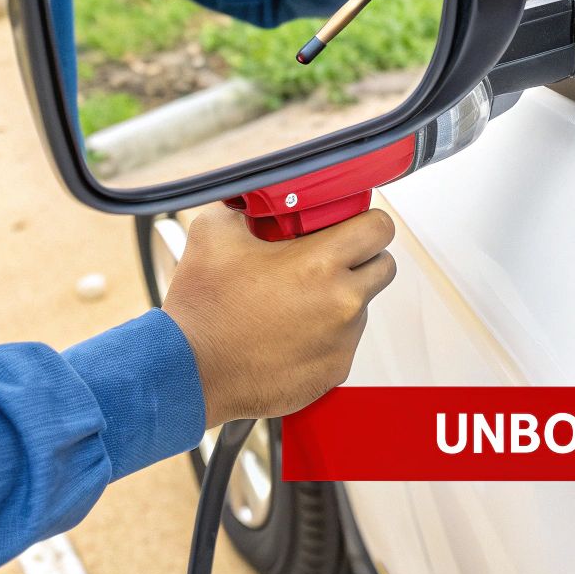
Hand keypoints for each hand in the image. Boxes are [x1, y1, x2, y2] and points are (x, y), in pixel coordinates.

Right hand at [162, 205, 397, 426]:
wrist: (191, 372)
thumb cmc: (203, 308)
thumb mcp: (215, 232)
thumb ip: (247, 207)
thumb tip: (259, 201)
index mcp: (320, 263)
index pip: (379, 227)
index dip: (364, 221)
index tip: (347, 225)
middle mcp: (342, 303)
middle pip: (383, 266)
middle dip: (360, 258)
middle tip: (326, 259)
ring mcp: (342, 341)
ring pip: (362, 306)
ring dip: (339, 298)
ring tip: (294, 301)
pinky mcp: (335, 371)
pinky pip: (344, 341)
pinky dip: (325, 333)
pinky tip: (289, 332)